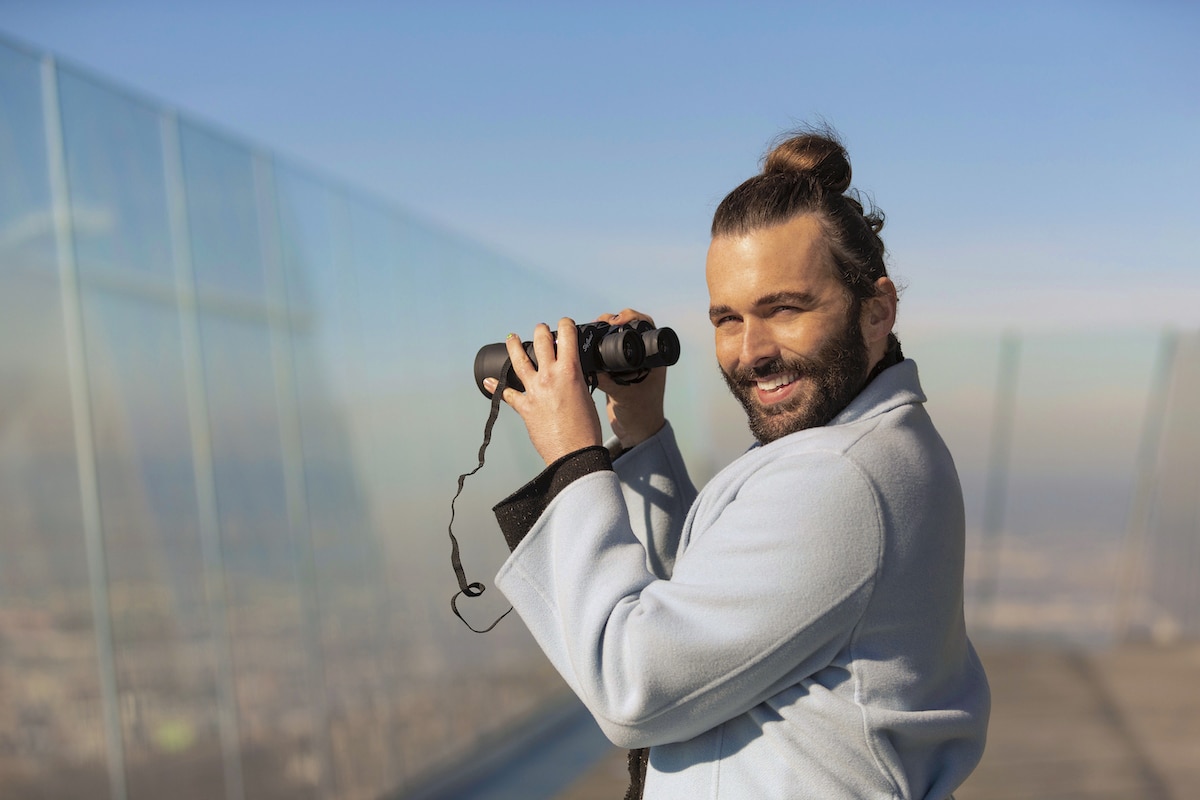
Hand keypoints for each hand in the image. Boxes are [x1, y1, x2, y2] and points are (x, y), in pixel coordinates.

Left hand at [482, 318, 603, 464]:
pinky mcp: (524, 407)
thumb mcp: (586, 396)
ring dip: (514, 346)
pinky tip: (488, 380)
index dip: (565, 325)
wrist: (574, 452)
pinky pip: (507, 394)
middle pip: (541, 343)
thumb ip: (576, 382)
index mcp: (570, 372)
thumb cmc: (586, 429)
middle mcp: (549, 376)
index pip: (566, 337)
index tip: (564, 323)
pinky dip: (496, 386)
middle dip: (540, 331)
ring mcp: (534, 391)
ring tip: (512, 338)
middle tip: (540, 328)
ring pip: (519, 361)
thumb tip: (570, 376)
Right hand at [594, 309, 666, 449]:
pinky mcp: (618, 371)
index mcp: (653, 359)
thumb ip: (607, 380)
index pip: (646, 326)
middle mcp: (644, 357)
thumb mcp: (623, 395)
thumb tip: (588, 365)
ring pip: (618, 338)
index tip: (615, 321)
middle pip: (629, 328)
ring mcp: (631, 364)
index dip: (631, 317)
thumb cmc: (640, 415)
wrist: (636, 432)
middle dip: (613, 322)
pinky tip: (587, 348)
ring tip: (590, 330)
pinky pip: (609, 353)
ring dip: (604, 333)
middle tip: (600, 322)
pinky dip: (598, 348)